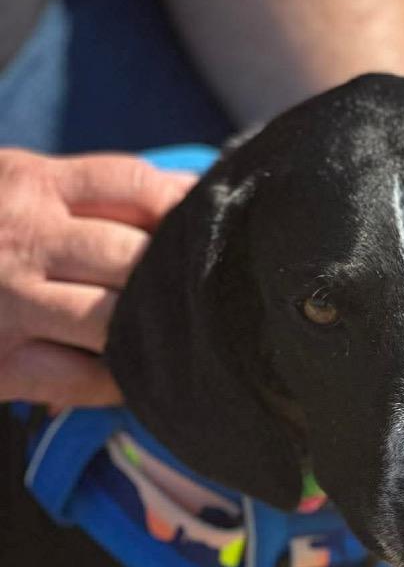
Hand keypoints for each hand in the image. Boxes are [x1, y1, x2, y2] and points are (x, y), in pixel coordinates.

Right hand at [0, 150, 194, 408]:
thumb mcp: (10, 184)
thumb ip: (82, 193)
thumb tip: (183, 203)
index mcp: (29, 183)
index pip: (133, 185)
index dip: (186, 210)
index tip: (219, 232)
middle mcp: (22, 238)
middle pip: (135, 258)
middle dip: (177, 282)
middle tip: (214, 303)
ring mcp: (8, 302)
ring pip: (115, 321)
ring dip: (153, 336)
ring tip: (183, 345)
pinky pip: (82, 380)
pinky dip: (117, 384)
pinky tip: (132, 380)